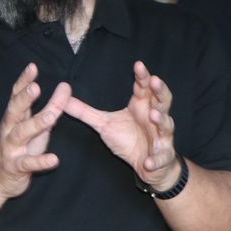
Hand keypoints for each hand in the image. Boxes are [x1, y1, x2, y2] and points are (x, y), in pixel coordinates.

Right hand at [0, 63, 69, 198]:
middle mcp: (9, 130)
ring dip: (36, 124)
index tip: (32, 67)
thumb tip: (66, 87)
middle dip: (24, 98)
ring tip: (51, 116)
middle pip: (15, 111)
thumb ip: (51, 107)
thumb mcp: (35, 126)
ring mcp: (11, 148)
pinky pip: (28, 163)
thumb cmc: (20, 148)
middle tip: (35, 86)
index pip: (16, 95)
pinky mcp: (15, 167)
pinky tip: (54, 159)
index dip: (23, 81)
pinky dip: (40, 161)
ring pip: (21, 134)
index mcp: (14, 118)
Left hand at [63, 61, 179, 187]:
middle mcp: (155, 117)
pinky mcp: (162, 156)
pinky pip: (161, 157)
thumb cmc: (129, 139)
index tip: (138, 65)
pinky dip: (156, 159)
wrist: (148, 165)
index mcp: (141, 106)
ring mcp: (161, 136)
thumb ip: (85, 112)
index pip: (144, 87)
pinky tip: (149, 162)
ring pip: (167, 125)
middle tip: (155, 81)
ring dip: (161, 119)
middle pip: (162, 100)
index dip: (143, 76)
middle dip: (160, 91)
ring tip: (154, 115)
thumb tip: (63, 99)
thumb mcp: (104, 124)